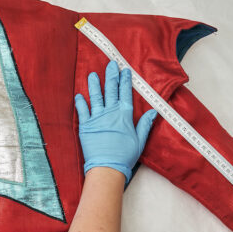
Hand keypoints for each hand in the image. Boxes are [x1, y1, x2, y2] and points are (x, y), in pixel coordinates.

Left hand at [74, 61, 157, 182]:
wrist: (107, 167)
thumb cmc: (125, 156)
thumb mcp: (140, 140)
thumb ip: (145, 124)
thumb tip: (153, 112)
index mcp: (124, 115)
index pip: (125, 93)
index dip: (125, 80)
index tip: (124, 70)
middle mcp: (110, 113)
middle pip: (111, 90)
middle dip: (111, 76)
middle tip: (110, 64)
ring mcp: (97, 118)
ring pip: (95, 97)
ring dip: (94, 84)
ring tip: (92, 74)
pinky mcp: (86, 126)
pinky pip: (82, 111)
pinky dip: (80, 102)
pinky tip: (78, 95)